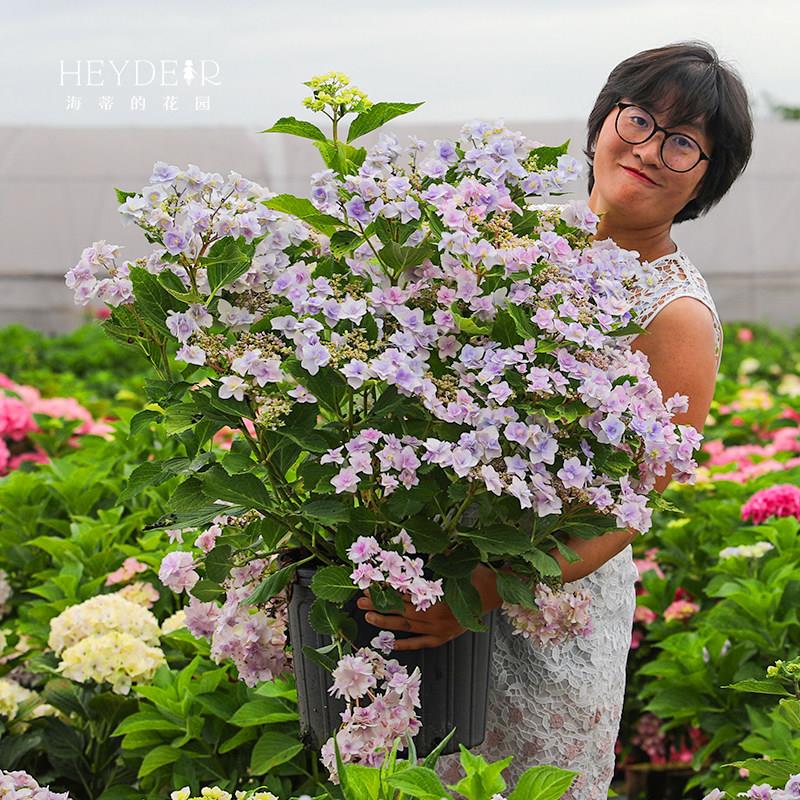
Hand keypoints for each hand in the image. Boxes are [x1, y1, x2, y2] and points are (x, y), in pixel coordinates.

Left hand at [356, 565, 501, 650]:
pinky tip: (391, 643)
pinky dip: (405, 643)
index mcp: (436, 595)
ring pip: (406, 626)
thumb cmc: (475, 575)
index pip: (403, 591)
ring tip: (368, 617)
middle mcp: (434, 614)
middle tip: (360, 600)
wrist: (494, 593)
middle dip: (379, 604)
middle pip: (400, 608)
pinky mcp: (442, 638)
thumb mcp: (455, 562)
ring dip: (386, 622)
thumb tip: (416, 547)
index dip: (386, 588)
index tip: (371, 584)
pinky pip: (420, 643)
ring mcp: (437, 628)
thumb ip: (435, 558)